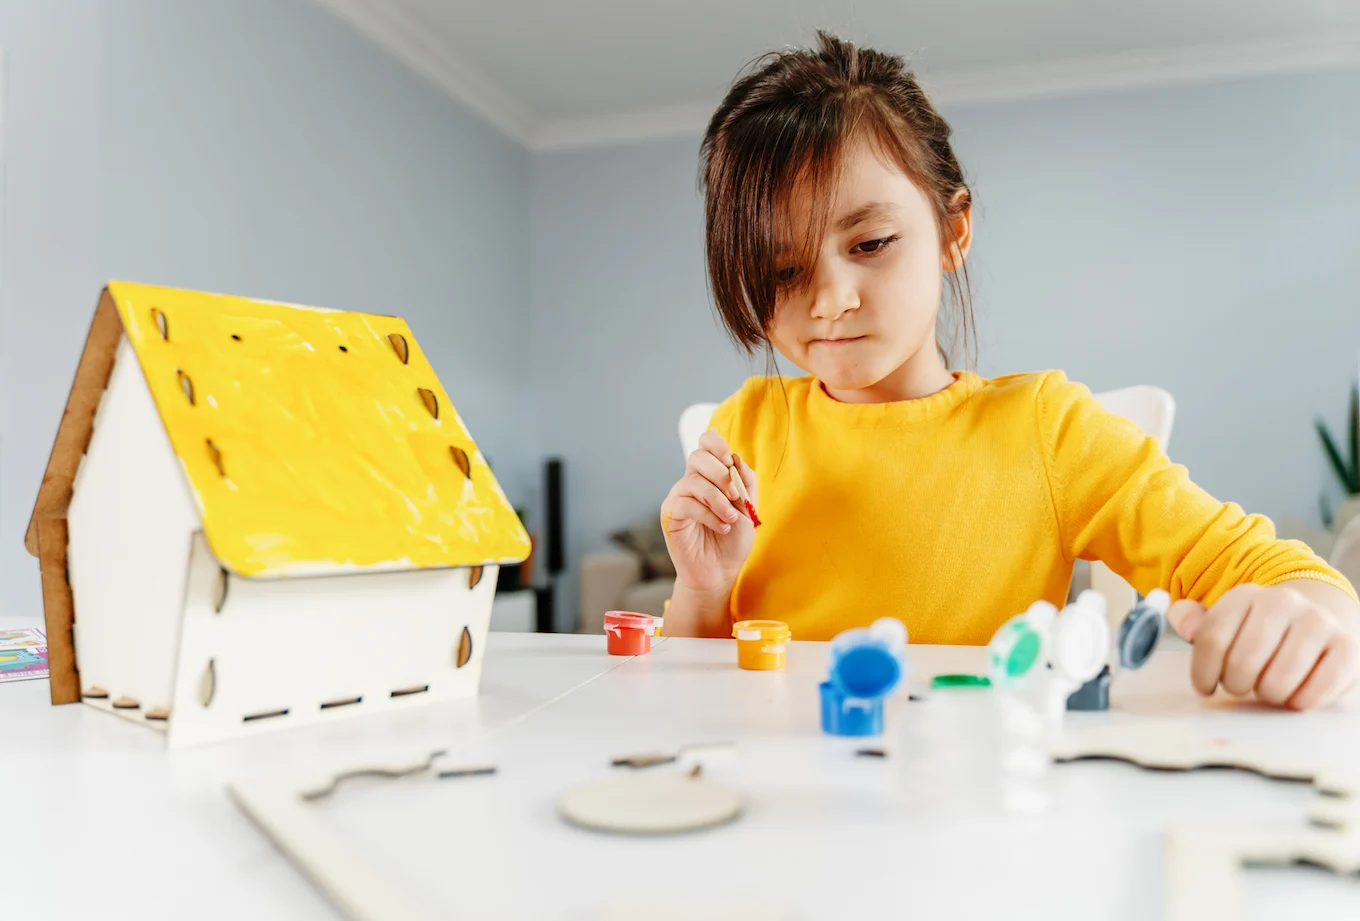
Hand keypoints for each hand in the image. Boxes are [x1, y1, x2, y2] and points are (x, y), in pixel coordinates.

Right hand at [660, 430, 756, 596]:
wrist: (721, 570)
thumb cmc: (733, 539)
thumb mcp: (748, 507)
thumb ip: (745, 481)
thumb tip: (735, 457)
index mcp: (710, 475)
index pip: (705, 443)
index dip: (715, 443)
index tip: (729, 459)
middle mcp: (692, 482)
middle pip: (697, 457)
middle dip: (719, 472)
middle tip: (734, 494)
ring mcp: (678, 497)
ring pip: (692, 482)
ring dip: (717, 499)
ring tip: (730, 517)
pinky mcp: (670, 515)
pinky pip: (686, 504)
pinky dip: (708, 515)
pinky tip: (721, 527)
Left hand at [1168, 584, 1359, 709]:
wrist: (1318, 626)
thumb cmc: (1262, 634)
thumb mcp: (1227, 624)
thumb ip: (1198, 624)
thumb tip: (1178, 616)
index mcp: (1245, 595)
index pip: (1212, 637)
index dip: (1202, 671)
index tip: (1204, 687)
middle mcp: (1282, 602)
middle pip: (1242, 661)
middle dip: (1235, 684)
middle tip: (1240, 686)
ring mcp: (1316, 623)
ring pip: (1277, 680)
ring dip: (1267, 695)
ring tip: (1267, 688)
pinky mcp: (1345, 648)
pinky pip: (1313, 692)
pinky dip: (1298, 702)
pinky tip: (1293, 694)